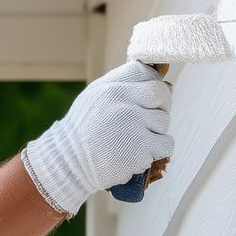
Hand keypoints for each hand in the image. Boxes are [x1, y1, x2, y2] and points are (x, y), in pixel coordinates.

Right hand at [20, 60, 173, 216]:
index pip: (146, 73)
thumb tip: (160, 82)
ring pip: (164, 122)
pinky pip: (167, 145)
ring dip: (155, 131)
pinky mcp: (141, 151)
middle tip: (147, 119)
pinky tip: (140, 153)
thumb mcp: (94, 97)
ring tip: (135, 139)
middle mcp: (123, 104)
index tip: (145, 99)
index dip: (150, 85)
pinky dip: (157, 151)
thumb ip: (121, 85)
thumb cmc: (83, 130)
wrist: (68, 163)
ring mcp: (133, 128)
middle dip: (161, 106)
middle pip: (161, 94)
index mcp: (112, 89)